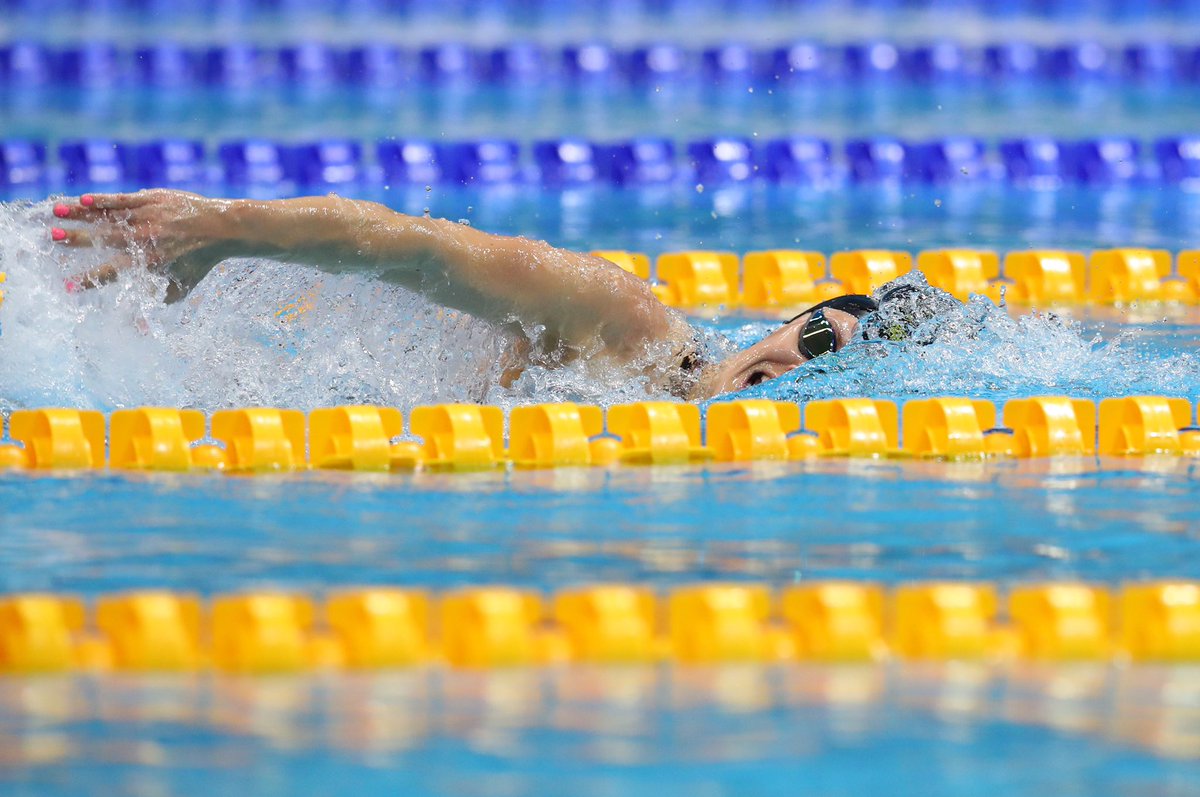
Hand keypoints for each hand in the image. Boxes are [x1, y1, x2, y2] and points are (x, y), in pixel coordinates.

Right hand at [51, 189, 233, 301]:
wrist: (222, 229)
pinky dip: (103, 200)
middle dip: (77, 239)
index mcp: (150, 262)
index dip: (89, 280)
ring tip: (55, 211)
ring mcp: (149, 216)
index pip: (113, 272)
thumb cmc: (198, 262)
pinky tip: (82, 199)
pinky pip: (124, 199)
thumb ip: (156, 304)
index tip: (66, 287)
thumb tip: (138, 330)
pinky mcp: (153, 198)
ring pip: (109, 215)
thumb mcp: (181, 288)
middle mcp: (147, 239)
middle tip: (51, 238)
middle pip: (105, 239)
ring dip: (81, 214)